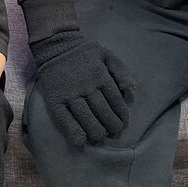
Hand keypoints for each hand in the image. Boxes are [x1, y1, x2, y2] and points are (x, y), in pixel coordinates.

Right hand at [30, 31, 132, 146]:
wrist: (55, 45)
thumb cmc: (84, 52)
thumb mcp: (107, 54)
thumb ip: (121, 70)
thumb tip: (132, 89)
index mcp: (100, 75)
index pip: (115, 100)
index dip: (121, 114)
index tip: (123, 122)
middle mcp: (86, 86)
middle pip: (102, 110)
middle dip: (111, 124)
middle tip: (114, 131)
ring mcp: (70, 94)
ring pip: (86, 116)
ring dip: (96, 130)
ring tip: (101, 137)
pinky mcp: (55, 99)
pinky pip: (64, 118)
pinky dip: (73, 130)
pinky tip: (80, 141)